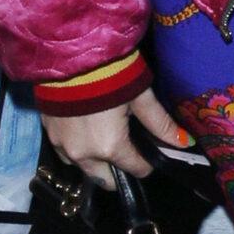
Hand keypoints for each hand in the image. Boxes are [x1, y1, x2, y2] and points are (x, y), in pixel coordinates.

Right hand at [40, 85, 197, 189]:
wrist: (70, 54)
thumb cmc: (111, 74)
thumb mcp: (141, 98)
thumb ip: (160, 124)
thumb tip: (185, 142)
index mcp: (110, 148)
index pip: (136, 170)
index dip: (147, 163)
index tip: (149, 151)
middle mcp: (84, 154)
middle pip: (106, 180)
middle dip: (119, 170)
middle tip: (128, 149)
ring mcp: (62, 146)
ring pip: (83, 168)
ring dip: (96, 162)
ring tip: (105, 139)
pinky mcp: (48, 134)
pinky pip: (65, 154)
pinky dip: (77, 150)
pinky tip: (85, 132)